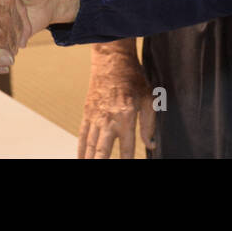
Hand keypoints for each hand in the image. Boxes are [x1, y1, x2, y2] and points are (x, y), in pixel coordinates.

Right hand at [78, 43, 155, 157]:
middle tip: (100, 170)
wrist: (112, 60)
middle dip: (101, 163)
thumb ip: (150, 124)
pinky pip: (82, 135)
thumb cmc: (133, 79)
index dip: (127, 161)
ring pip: (90, 146)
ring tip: (86, 168)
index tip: (128, 166)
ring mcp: (96, 117)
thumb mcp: (149, 99)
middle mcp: (109, 119)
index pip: (127, 149)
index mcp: (126, 117)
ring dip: (89, 159)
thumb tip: (150, 144)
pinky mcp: (88, 113)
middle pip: (102, 151)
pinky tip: (81, 159)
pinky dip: (81, 149)